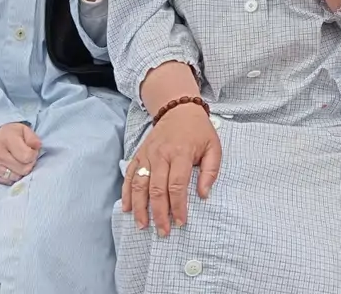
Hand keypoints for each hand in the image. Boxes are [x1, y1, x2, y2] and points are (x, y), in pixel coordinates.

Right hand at [0, 123, 40, 184]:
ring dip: (21, 171)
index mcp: (6, 140)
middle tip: (27, 157)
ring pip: (16, 177)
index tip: (32, 150)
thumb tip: (37, 147)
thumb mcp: (25, 130)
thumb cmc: (12, 134)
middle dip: (29, 164)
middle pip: (23, 169)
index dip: (34, 155)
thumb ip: (33, 138)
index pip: (27, 156)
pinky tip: (12, 167)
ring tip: (19, 161)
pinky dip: (13, 175)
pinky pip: (8, 181)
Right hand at [122, 104, 220, 236]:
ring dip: (140, 208)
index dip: (178, 206)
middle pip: (156, 189)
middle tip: (163, 231)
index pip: (177, 185)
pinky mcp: (139, 154)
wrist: (179, 109)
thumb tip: (204, 195)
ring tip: (143, 225)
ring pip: (139, 185)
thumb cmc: (199, 131)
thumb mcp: (214, 146)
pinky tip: (127, 208)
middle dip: (159, 213)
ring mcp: (148, 155)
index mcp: (181, 153)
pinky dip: (127, 193)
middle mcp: (162, 155)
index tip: (181, 222)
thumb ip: (211, 171)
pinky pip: (130, 176)